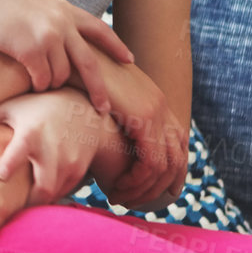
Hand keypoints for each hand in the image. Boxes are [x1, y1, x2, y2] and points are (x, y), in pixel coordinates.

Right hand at [0, 0, 134, 104]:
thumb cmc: (5, 3)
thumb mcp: (40, 4)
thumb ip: (58, 19)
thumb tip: (71, 39)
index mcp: (67, 11)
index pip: (100, 29)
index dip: (116, 46)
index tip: (129, 59)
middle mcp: (62, 24)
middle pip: (89, 64)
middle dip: (98, 89)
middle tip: (103, 108)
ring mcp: (49, 38)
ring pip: (60, 76)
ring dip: (51, 83)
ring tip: (39, 80)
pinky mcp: (32, 51)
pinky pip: (42, 80)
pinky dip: (38, 85)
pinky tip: (30, 81)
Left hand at [0, 89, 105, 206]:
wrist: (81, 109)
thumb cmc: (37, 108)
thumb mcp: (10, 108)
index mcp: (30, 133)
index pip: (19, 153)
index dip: (8, 167)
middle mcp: (52, 150)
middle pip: (42, 189)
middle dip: (26, 202)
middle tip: (8, 206)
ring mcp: (69, 162)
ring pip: (53, 195)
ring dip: (36, 201)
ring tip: (20, 201)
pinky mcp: (79, 171)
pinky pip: (63, 192)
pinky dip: (49, 195)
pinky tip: (36, 192)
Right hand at [85, 56, 188, 210]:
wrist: (73, 51)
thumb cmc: (77, 75)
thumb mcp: (101, 98)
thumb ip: (112, 116)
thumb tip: (107, 135)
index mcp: (154, 101)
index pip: (178, 144)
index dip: (173, 172)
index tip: (157, 192)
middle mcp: (161, 106)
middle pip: (178, 158)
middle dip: (161, 187)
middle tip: (135, 202)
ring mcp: (155, 110)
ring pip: (166, 165)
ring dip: (145, 189)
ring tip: (121, 198)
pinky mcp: (143, 117)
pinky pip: (151, 161)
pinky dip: (137, 181)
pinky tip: (117, 187)